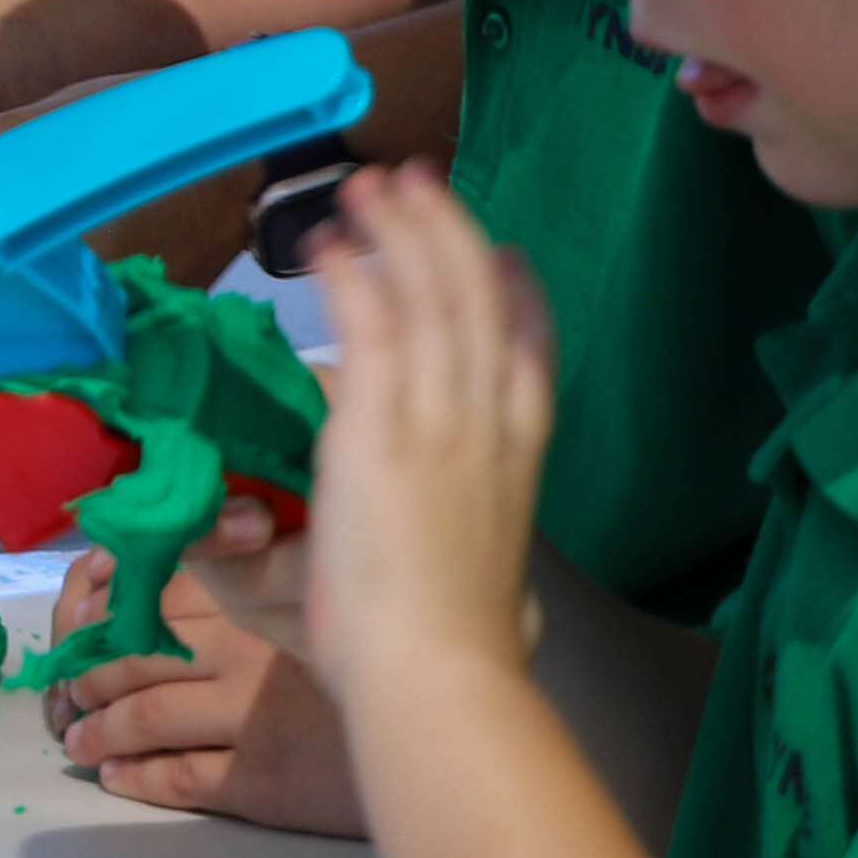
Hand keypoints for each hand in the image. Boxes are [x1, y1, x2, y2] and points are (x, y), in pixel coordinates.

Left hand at [39, 533, 375, 833]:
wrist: (454, 730)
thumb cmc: (404, 653)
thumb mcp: (335, 591)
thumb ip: (272, 572)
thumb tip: (197, 553)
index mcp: (263, 593)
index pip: (158, 591)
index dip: (105, 609)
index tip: (78, 622)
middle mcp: (248, 649)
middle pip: (142, 654)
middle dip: (92, 674)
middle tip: (68, 691)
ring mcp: (252, 716)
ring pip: (150, 714)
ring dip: (103, 727)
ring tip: (79, 739)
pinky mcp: (264, 778)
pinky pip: (185, 777)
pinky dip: (141, 778)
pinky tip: (117, 779)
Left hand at [301, 165, 551, 702]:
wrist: (441, 674)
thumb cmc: (462, 658)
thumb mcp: (504, 599)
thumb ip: (505, 579)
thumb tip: (515, 603)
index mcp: (521, 463)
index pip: (531, 356)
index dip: (521, 297)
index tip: (508, 255)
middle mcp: (488, 426)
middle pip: (478, 301)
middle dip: (448, 234)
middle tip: (418, 183)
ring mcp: (437, 420)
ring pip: (427, 296)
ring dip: (397, 232)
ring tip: (368, 186)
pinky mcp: (377, 428)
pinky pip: (368, 326)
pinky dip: (350, 277)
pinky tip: (326, 245)